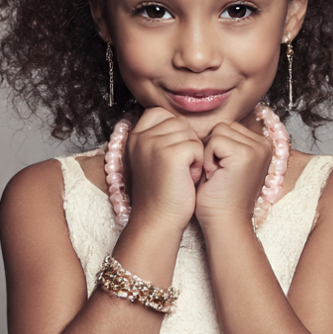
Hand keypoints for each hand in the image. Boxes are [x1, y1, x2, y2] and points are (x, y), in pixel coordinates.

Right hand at [126, 107, 203, 232]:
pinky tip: (188, 178)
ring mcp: (154, 144)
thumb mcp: (151, 160)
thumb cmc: (160, 193)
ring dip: (193, 155)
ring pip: (189, 134)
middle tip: (178, 169)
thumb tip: (180, 124)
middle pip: (178, 123)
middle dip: (185, 144)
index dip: (174, 130)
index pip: (160, 114)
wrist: (157, 220)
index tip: (173, 154)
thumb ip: (158, 139)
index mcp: (134, 136)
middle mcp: (141, 136)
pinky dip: (198, 163)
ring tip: (181, 174)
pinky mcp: (171, 154)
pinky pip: (197, 147)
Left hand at [194, 119, 272, 229]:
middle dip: (214, 149)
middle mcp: (265, 145)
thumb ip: (226, 142)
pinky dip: (209, 158)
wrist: (224, 222)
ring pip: (219, 131)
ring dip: (211, 154)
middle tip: (220, 175)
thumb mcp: (226, 163)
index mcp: (262, 145)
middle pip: (224, 126)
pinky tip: (216, 176)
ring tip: (218, 175)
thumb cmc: (220, 197)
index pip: (228, 127)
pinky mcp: (246, 154)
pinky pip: (215, 140)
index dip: (216, 149)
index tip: (223, 172)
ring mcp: (258, 149)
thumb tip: (213, 122)